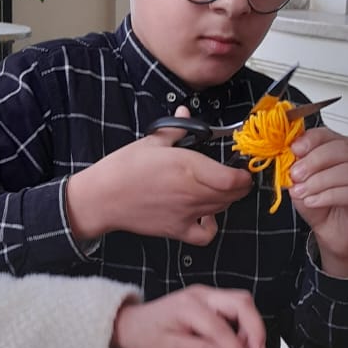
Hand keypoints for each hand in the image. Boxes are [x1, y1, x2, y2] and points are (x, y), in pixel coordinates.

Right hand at [66, 106, 252, 245]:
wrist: (103, 197)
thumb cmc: (124, 168)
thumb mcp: (152, 141)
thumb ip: (177, 128)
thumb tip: (186, 113)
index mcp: (189, 167)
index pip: (233, 179)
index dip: (244, 174)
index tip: (242, 167)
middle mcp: (193, 192)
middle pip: (233, 195)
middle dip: (240, 185)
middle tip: (233, 176)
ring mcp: (187, 213)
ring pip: (222, 209)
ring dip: (227, 199)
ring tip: (217, 189)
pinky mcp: (177, 229)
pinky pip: (205, 235)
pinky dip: (211, 226)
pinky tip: (205, 215)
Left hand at [112, 286, 265, 347]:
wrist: (132, 324)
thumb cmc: (147, 338)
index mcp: (188, 307)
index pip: (221, 328)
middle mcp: (202, 294)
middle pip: (241, 303)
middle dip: (255, 330)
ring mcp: (207, 294)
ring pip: (242, 303)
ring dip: (252, 328)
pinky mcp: (211, 300)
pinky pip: (236, 308)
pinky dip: (244, 326)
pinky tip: (239, 346)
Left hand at [289, 127, 347, 276]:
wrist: (337, 235)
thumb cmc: (324, 205)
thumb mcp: (304, 183)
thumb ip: (299, 169)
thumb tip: (289, 160)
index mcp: (345, 147)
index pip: (328, 134)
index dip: (310, 140)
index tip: (294, 150)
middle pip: (340, 149)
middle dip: (314, 161)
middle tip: (295, 174)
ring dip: (319, 181)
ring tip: (302, 191)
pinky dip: (328, 196)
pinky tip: (313, 201)